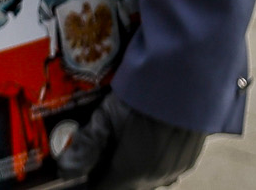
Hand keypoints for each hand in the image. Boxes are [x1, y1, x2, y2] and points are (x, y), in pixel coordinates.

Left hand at [54, 92, 204, 188]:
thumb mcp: (109, 114)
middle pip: (126, 185)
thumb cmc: (145, 92)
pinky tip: (151, 140)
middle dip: (113, 171)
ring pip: (146, 179)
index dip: (94, 177)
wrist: (186, 76)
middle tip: (107, 147)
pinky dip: (154, 162)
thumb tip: (65, 170)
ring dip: (134, 167)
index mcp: (130, 172)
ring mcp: (174, 170)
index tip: (90, 164)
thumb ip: (87, 144)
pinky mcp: (189, 159)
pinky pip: (166, 170)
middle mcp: (154, 178)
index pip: (103, 189)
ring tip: (129, 140)